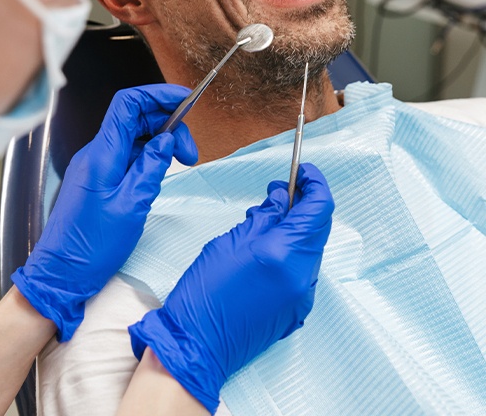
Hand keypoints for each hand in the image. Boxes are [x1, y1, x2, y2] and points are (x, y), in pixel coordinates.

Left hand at [12, 84, 197, 340]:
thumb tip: (167, 138)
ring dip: (160, 141)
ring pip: (132, 136)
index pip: (128, 104)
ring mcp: (95, 165)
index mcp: (102, 154)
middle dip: (168, 124)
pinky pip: (126, 155)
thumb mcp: (132, 206)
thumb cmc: (92, 246)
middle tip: (191, 153)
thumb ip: (151, 166)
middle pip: (134, 118)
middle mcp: (96, 152)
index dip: (157, 95)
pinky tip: (161, 172)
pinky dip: (147, 156)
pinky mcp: (97, 178)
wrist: (60, 273)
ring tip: (182, 163)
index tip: (185, 101)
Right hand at [128, 163, 333, 413]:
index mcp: (283, 254)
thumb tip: (282, 199)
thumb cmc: (204, 292)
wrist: (198, 345)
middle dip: (303, 204)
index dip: (315, 183)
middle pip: (318, 228)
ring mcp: (302, 296)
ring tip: (263, 221)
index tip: (304, 171)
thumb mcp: (229, 242)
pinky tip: (265, 248)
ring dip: (296, 228)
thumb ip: (263, 218)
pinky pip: (303, 270)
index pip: (318, 208)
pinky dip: (291, 251)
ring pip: (311, 248)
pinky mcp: (297, 309)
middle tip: (278, 192)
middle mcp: (301, 276)